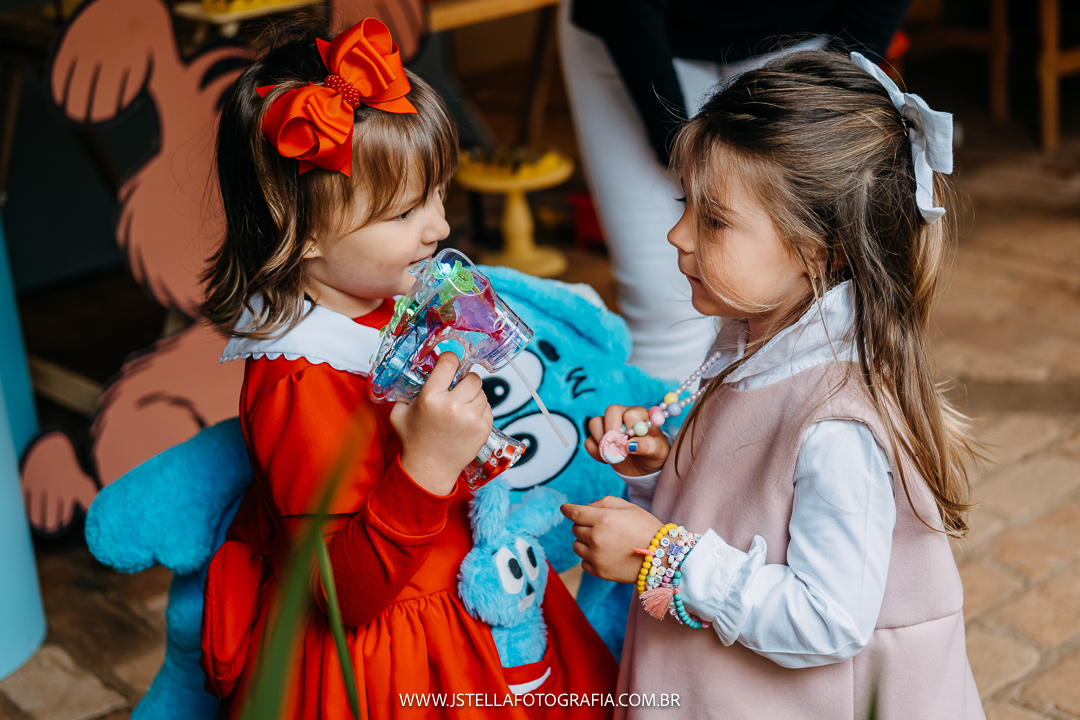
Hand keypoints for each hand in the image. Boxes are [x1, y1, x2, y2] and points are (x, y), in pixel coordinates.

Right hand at [391, 353, 492, 495]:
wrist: (430, 468)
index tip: (450, 362)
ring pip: (482, 392)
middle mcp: (453, 406)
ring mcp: (471, 418)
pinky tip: (467, 417)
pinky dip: (480, 409)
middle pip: (472, 377)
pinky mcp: (483, 429)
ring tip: (461, 406)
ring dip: (473, 395)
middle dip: (465, 380)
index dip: (450, 359)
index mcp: (432, 398)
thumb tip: (417, 372)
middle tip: (457, 388)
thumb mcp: (400, 412)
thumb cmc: (415, 441)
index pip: (449, 362)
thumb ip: (407, 391)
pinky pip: (488, 407)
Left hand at [561, 496, 662, 583]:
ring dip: (584, 542)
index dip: (567, 509)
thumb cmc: (646, 527)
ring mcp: (596, 556)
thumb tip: (586, 507)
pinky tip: (603, 554)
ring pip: (576, 546)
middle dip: (583, 525)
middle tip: (599, 526)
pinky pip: (583, 562)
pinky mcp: (599, 572)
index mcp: (602, 519)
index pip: (574, 513)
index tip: (564, 508)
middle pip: (575, 529)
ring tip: (601, 541)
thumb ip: (604, 502)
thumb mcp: (627, 506)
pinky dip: (589, 557)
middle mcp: (596, 538)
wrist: (662, 556)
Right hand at [584, 405, 669, 475]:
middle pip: (610, 411)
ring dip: (603, 442)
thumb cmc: (655, 454)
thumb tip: (630, 445)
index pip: (630, 413)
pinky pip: (588, 441)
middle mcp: (623, 416)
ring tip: (615, 456)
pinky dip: (596, 453)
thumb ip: (649, 446)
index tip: (631, 443)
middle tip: (618, 447)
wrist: (645, 467)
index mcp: (640, 415)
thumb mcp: (658, 452)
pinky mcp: (598, 438)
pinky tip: (608, 460)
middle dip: (612, 431)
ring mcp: (608, 426)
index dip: (629, 428)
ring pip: (594, 423)